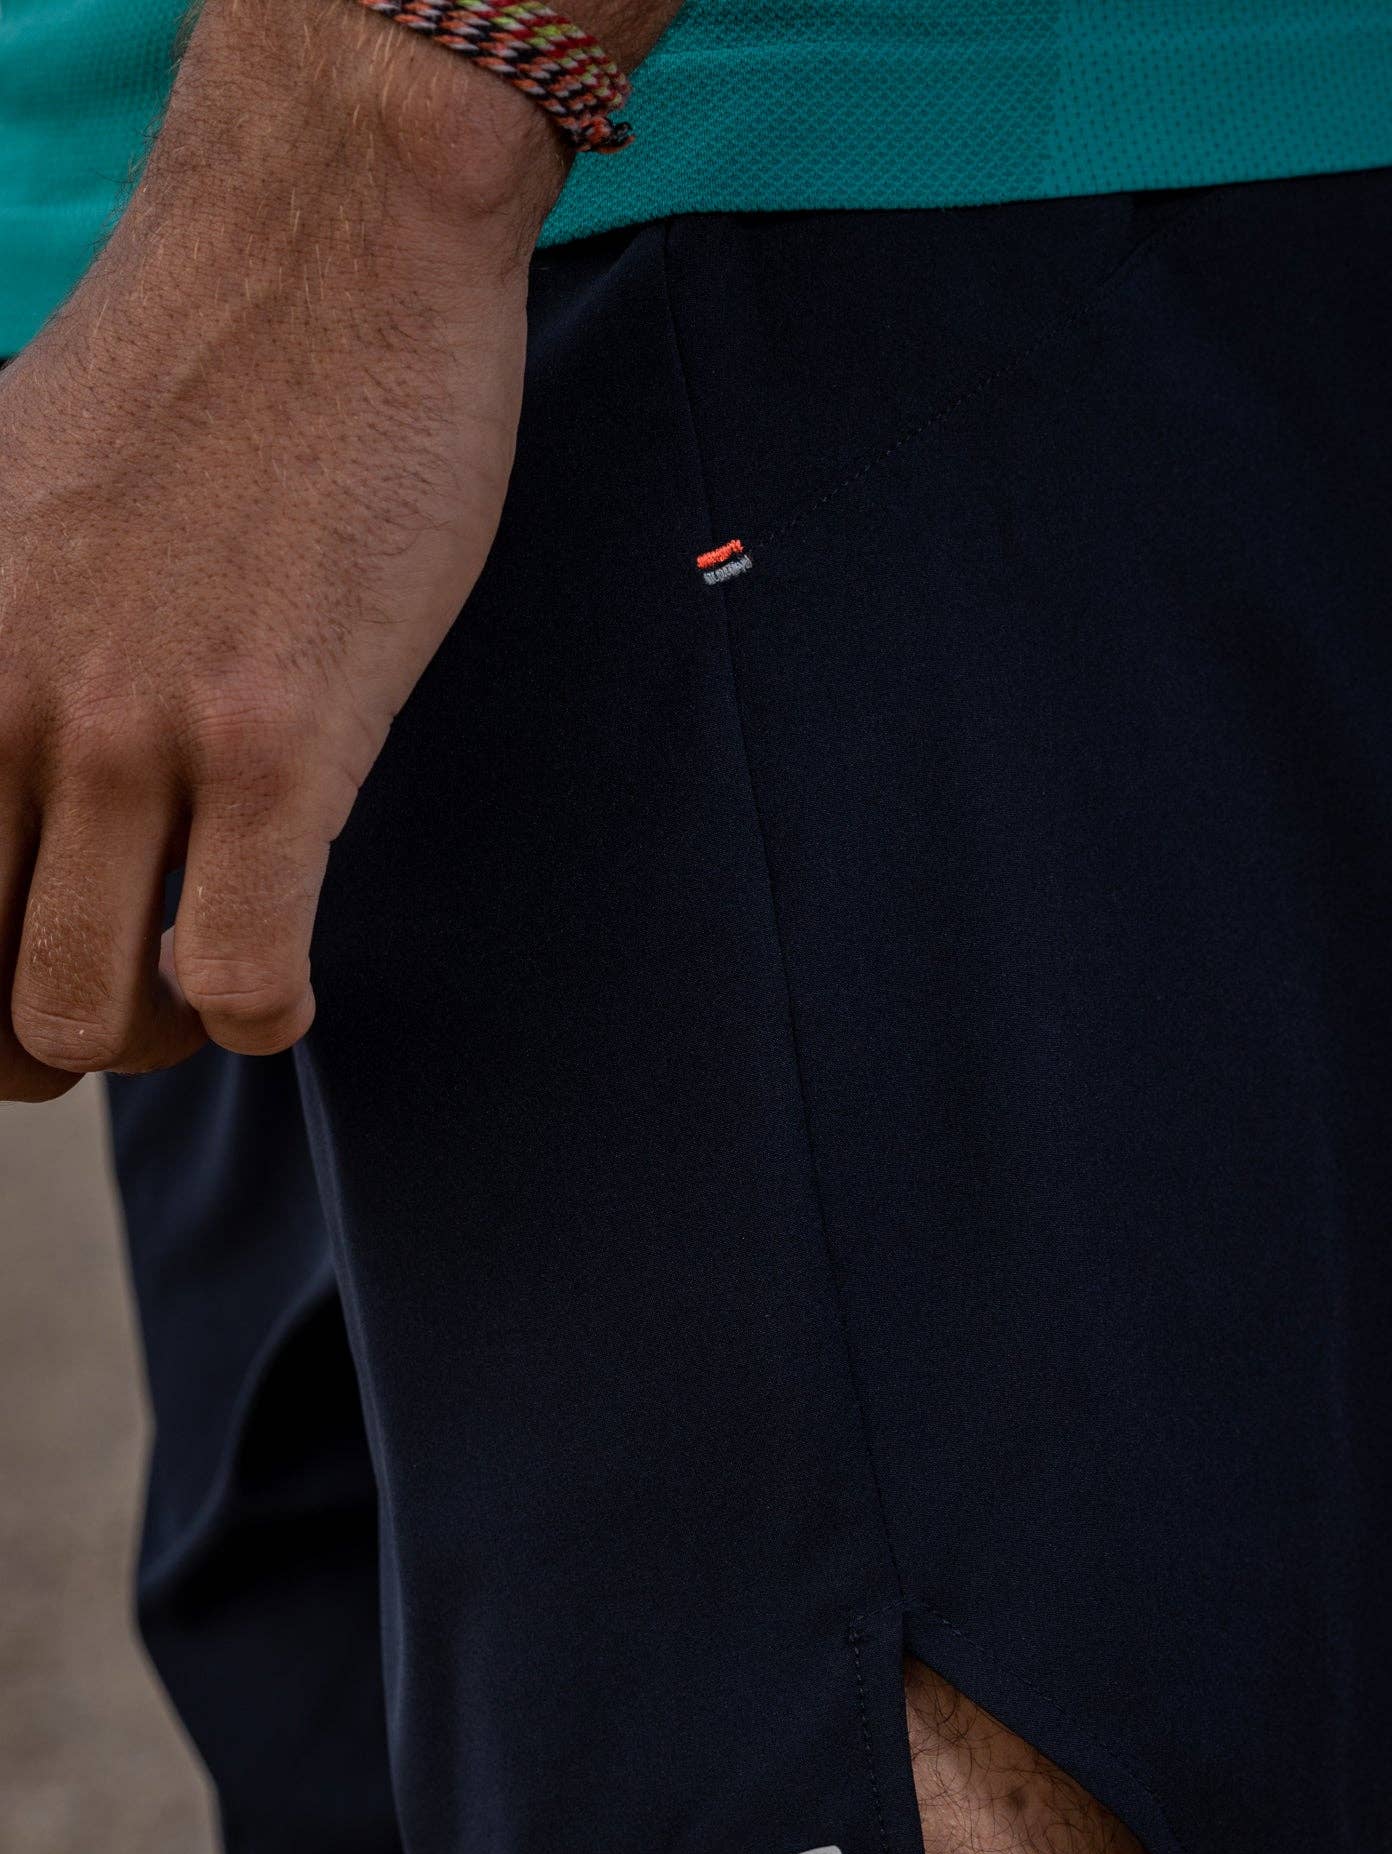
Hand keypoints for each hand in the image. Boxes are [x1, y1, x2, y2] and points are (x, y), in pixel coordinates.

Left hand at [0, 0, 573, 1097]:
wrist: (329, 242)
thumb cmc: (196, 368)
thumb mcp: (11, 505)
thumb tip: (12, 767)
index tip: (19, 974)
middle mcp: (2, 698)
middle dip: (36, 1045)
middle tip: (114, 998)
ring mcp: (131, 727)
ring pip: (81, 1015)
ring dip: (148, 1039)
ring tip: (202, 982)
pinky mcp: (275, 740)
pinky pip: (238, 980)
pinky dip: (261, 1019)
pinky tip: (286, 976)